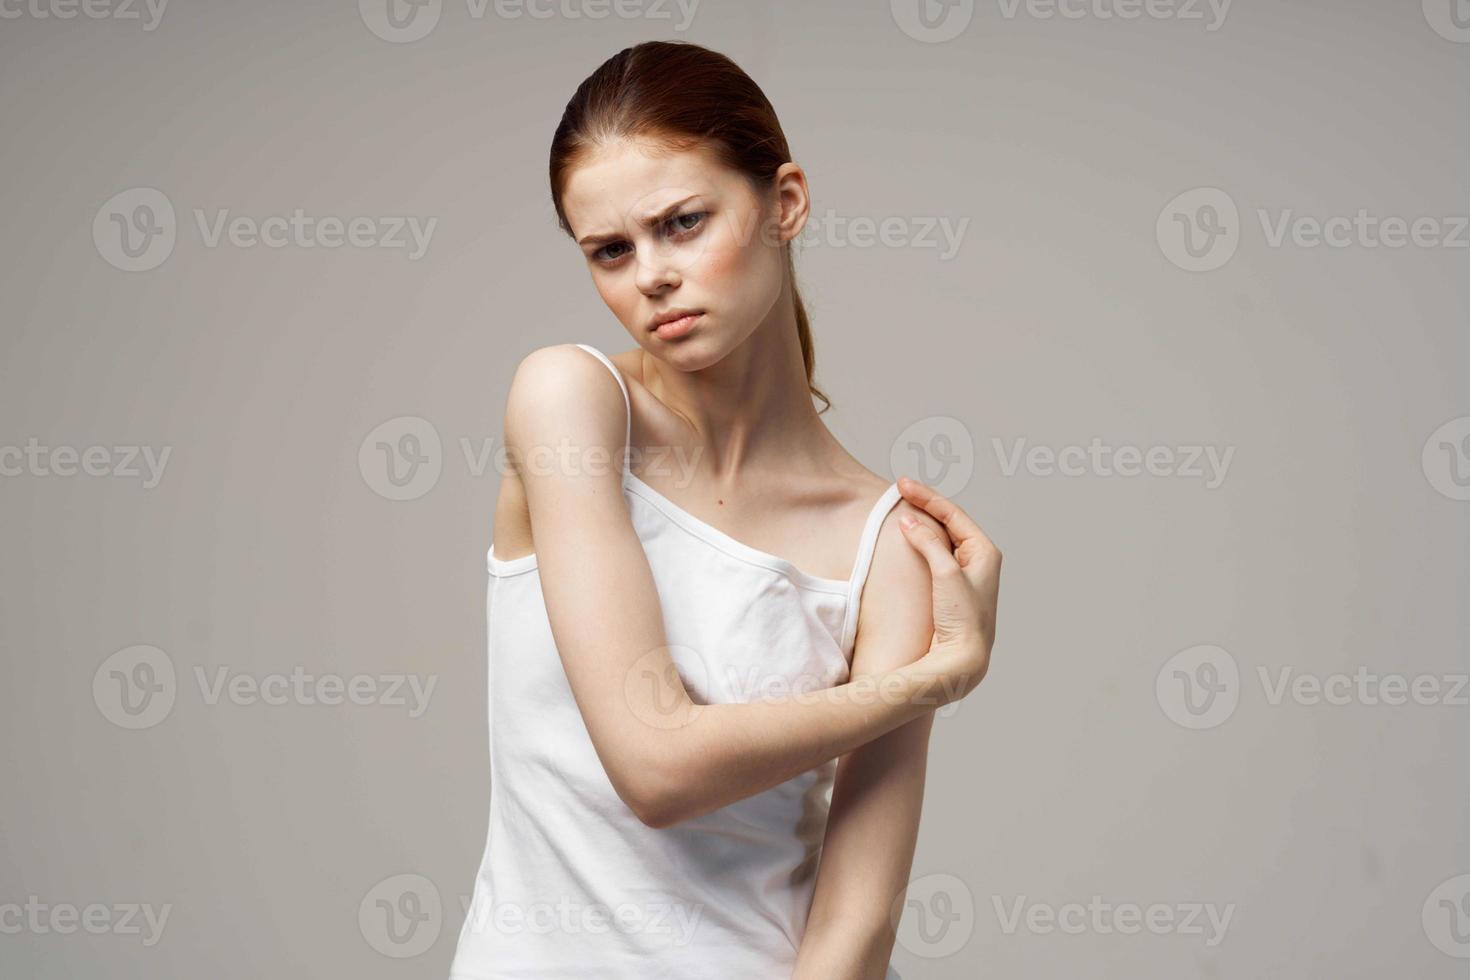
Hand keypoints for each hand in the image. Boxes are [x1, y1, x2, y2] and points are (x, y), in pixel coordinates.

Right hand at [895, 476, 1001, 704]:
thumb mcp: (945, 573)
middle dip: (925, 504)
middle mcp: (979, 560)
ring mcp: (966, 574)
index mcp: (985, 551)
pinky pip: (937, 555)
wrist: (962, 660)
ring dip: (922, 522)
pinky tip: (908, 537)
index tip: (901, 484)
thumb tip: (908, 521)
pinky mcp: (953, 588)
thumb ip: (928, 542)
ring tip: (903, 507)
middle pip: (949, 521)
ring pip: (942, 537)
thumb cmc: (962, 618)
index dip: (926, 496)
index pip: (952, 513)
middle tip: (901, 490)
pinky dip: (921, 542)